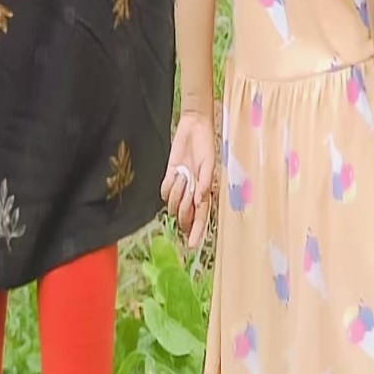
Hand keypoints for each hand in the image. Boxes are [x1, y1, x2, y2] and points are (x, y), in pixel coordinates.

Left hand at [161, 111, 215, 245]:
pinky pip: (164, 190)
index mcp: (206, 191)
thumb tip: (201, 199)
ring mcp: (181, 186)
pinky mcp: (170, 177)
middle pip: (185, 214)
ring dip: (176, 191)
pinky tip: (174, 174)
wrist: (194, 127)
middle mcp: (192, 192)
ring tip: (182, 175)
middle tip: (185, 195)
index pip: (202, 217)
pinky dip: (168, 185)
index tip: (192, 246)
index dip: (196, 231)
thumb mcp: (209, 162)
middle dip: (183, 210)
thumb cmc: (206, 144)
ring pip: (173, 202)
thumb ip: (206, 181)